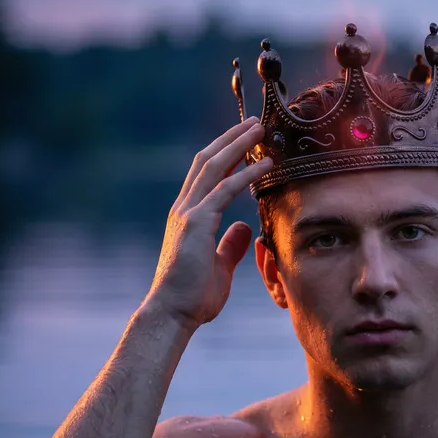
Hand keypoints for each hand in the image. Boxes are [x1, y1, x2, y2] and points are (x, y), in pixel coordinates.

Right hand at [145, 118, 272, 328]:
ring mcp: (188, 213)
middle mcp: (184, 209)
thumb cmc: (193, 297)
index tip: (245, 141)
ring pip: (213, 166)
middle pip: (207, 161)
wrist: (173, 314)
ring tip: (259, 129)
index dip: (225, 154)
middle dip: (230, 139)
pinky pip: (224, 190)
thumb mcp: (219, 266)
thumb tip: (243, 227)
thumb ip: (229, 245)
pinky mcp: (196, 224)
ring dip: (238, 145)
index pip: (206, 175)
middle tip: (253, 123)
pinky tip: (264, 164)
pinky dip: (245, 174)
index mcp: (188, 217)